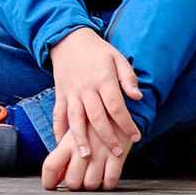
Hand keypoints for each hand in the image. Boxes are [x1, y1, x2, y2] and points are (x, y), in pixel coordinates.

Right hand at [41, 26, 142, 191]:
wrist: (68, 39)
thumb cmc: (97, 51)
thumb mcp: (117, 58)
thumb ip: (128, 78)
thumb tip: (138, 97)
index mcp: (103, 79)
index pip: (116, 106)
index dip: (126, 123)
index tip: (136, 136)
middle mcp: (86, 88)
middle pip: (96, 117)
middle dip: (107, 137)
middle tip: (116, 152)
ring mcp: (71, 92)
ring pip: (75, 119)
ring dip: (80, 138)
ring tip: (86, 156)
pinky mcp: (60, 94)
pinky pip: (58, 114)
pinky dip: (58, 130)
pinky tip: (61, 144)